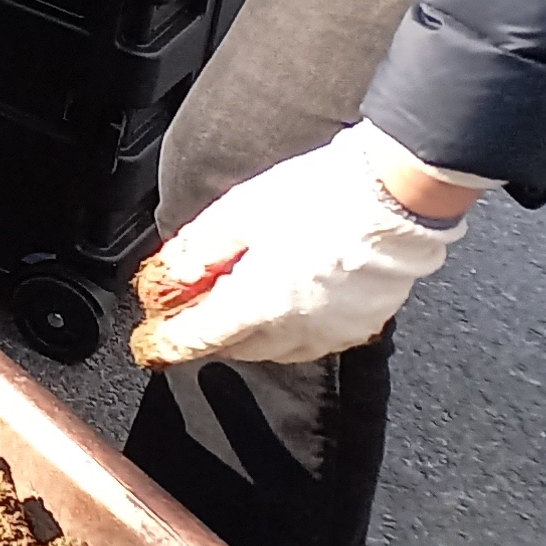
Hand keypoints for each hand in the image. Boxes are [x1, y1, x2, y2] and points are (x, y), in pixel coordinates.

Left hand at [129, 123, 487, 369]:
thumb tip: (168, 276)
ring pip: (277, 350)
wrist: (396, 196)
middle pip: (238, 348)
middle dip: (209, 335)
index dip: (169, 342)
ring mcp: (335, 332)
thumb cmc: (321, 196)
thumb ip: (199, 250)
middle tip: (189, 316)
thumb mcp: (240, 212)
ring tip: (234, 310)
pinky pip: (315, 342)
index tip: (149, 345)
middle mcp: (297, 330)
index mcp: (259, 303)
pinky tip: (285, 309)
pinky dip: (290, 332)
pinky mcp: (364, 325)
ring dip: (249, 336)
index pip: (201, 336)